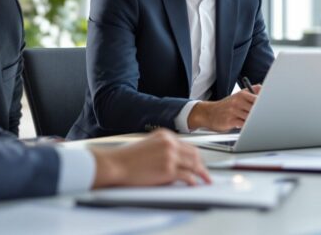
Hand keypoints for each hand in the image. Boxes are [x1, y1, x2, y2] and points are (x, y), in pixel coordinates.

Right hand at [91, 129, 210, 187]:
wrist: (115, 164)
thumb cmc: (126, 158)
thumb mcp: (148, 145)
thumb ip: (163, 149)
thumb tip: (175, 160)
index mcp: (165, 135)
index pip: (187, 146)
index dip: (195, 156)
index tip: (199, 162)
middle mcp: (170, 143)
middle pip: (194, 154)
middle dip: (201, 165)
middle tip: (205, 173)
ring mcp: (170, 156)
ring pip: (194, 164)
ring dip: (201, 173)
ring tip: (205, 180)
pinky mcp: (168, 170)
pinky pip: (187, 176)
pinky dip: (194, 181)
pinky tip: (195, 185)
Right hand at [187, 85, 261, 130]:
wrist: (209, 113)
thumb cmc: (227, 106)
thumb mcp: (239, 95)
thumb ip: (252, 91)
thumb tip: (264, 88)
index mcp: (242, 94)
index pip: (259, 98)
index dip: (266, 104)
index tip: (272, 109)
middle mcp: (238, 101)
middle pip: (256, 108)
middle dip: (261, 114)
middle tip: (267, 118)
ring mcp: (234, 110)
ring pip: (250, 117)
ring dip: (254, 121)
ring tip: (255, 123)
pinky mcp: (230, 120)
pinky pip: (243, 124)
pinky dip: (247, 126)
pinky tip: (247, 126)